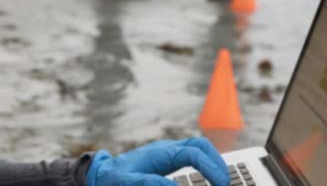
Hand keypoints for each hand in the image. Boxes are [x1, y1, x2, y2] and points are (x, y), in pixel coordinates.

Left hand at [87, 138, 229, 185]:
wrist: (102, 174)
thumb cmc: (114, 179)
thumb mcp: (129, 183)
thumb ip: (150, 184)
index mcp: (161, 153)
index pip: (194, 152)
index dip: (210, 166)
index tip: (219, 183)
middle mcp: (167, 149)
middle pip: (200, 145)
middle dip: (217, 161)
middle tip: (224, 181)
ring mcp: (168, 152)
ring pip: (197, 148)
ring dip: (212, 161)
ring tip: (220, 180)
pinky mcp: (167, 159)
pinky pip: (191, 155)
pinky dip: (204, 163)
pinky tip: (208, 177)